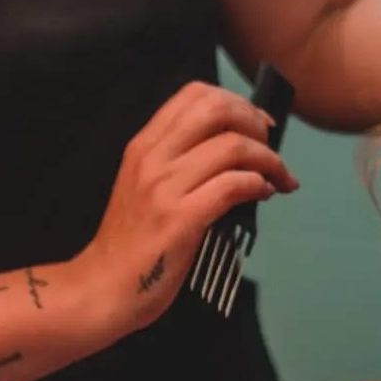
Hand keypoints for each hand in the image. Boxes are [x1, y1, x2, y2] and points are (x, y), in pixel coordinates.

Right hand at [71, 80, 298, 335]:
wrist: (102, 287)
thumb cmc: (132, 239)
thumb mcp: (146, 182)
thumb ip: (180, 158)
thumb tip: (238, 142)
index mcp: (144, 143)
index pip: (195, 93)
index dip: (235, 101)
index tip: (256, 123)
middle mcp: (153, 157)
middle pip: (217, 109)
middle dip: (254, 122)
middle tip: (270, 144)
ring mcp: (165, 188)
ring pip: (232, 146)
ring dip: (268, 158)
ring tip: (278, 176)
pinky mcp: (180, 220)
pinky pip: (233, 185)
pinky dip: (259, 184)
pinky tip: (264, 194)